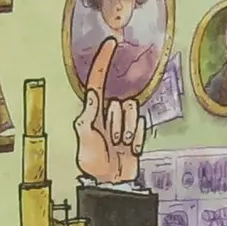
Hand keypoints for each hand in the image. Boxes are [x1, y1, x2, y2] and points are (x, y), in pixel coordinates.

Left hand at [75, 37, 147, 184]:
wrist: (110, 182)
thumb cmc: (92, 160)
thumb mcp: (84, 135)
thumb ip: (88, 114)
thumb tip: (93, 92)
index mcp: (94, 110)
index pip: (99, 80)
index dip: (104, 61)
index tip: (112, 42)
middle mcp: (109, 113)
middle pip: (121, 102)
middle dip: (117, 122)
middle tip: (110, 139)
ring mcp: (124, 123)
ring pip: (133, 113)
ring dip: (127, 131)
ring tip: (118, 145)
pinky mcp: (136, 133)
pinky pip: (142, 127)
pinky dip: (136, 139)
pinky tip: (128, 149)